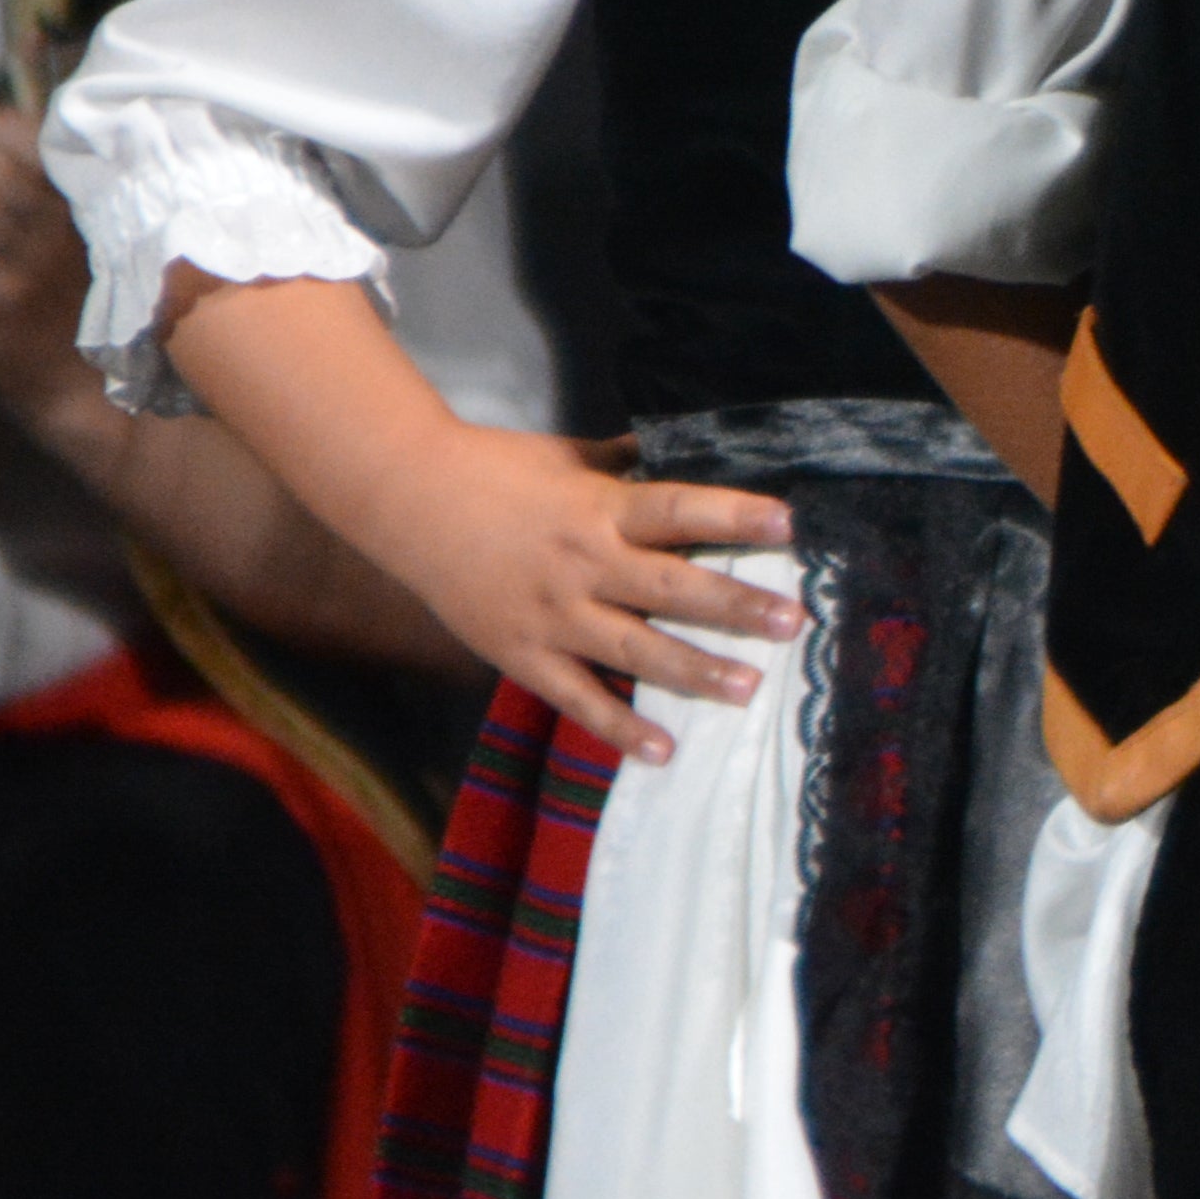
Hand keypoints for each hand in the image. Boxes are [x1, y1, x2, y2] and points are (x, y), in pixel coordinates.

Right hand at [363, 425, 803, 761]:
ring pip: (635, 649)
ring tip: (750, 688)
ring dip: (695, 671)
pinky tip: (664, 749)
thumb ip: (628, 464)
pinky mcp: (522, 654)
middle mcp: (583, 564)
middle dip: (736, 605)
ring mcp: (553, 615)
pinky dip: (619, 727)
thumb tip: (685, 448)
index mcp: (599, 507)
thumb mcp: (569, 456)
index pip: (678, 509)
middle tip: (793, 620)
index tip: (789, 523)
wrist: (406, 498)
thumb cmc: (495, 470)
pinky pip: (578, 699)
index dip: (733, 515)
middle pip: (671, 587)